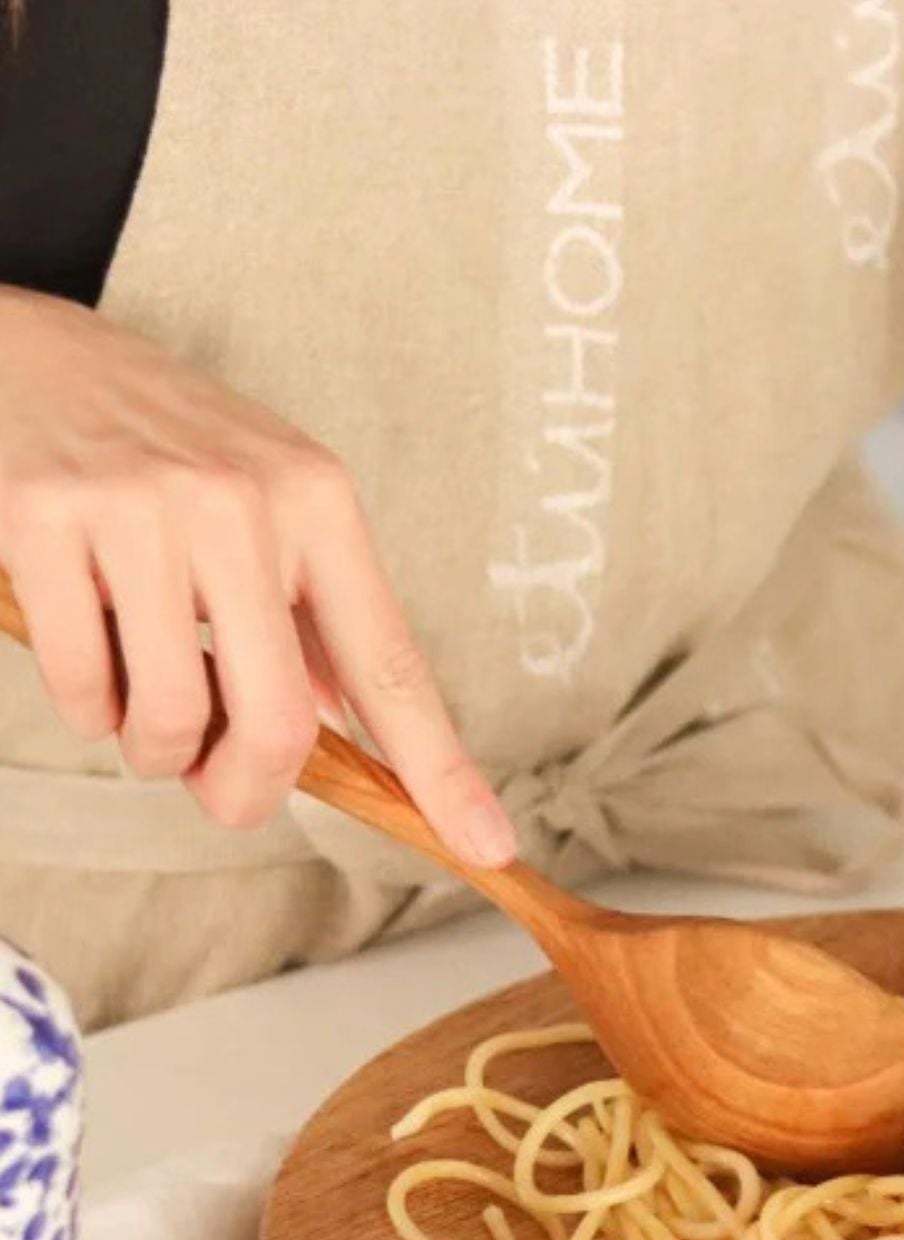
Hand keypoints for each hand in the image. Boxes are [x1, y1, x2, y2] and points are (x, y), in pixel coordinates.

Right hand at [0, 287, 514, 861]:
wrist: (39, 357)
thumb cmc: (173, 453)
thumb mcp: (277, 510)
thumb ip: (318, 622)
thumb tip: (364, 745)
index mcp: (320, 506)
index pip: (393, 667)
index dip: (441, 771)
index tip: (488, 848)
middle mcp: (243, 503)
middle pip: (280, 722)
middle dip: (249, 790)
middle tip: (221, 792)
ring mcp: (143, 507)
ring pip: (171, 716)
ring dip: (156, 750)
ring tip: (144, 706)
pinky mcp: (47, 518)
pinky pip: (84, 685)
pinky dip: (89, 708)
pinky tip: (92, 659)